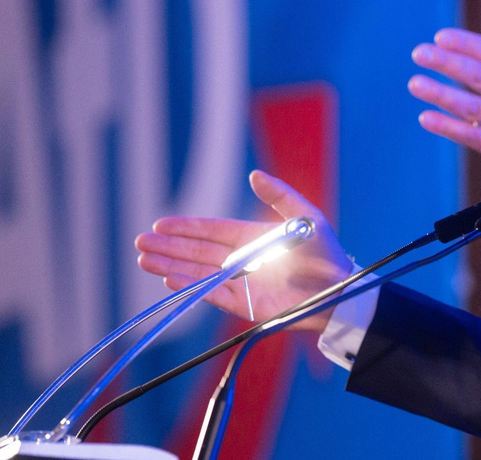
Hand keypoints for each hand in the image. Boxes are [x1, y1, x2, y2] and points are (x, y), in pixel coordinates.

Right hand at [135, 170, 352, 331]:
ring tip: (144, 260)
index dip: (185, 228)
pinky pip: (214, 295)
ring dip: (171, 266)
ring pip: (198, 274)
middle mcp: (242, 261)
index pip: (211, 231)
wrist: (340, 289)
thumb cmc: (325, 252)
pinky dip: (192, 287)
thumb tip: (254, 174)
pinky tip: (170, 278)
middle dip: (169, 247)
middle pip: (197, 252)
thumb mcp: (304, 217)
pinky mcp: (247, 305)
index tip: (160, 225)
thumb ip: (279, 195)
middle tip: (140, 243)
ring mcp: (242, 283)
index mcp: (252, 238)